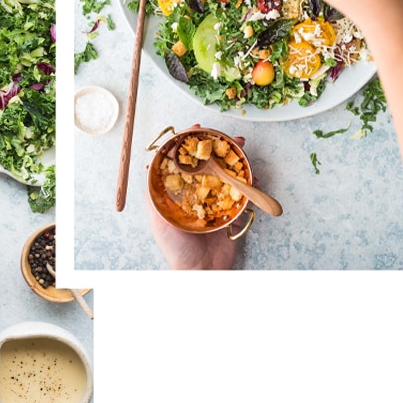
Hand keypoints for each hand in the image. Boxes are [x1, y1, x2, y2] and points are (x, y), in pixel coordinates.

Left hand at [147, 126, 244, 269]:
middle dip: (219, 149)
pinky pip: (244, 196)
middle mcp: (199, 195)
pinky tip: (254, 178)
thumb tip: (148, 165)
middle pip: (209, 165)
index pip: (183, 163)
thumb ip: (154, 195)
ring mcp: (217, 203)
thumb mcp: (159, 219)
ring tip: (244, 150)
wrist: (200, 272)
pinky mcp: (233, 215)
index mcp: (179, 194)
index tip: (196, 130)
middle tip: (229, 137)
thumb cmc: (176, 248)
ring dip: (237, 162)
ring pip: (228, 176)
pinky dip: (250, 185)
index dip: (189, 145)